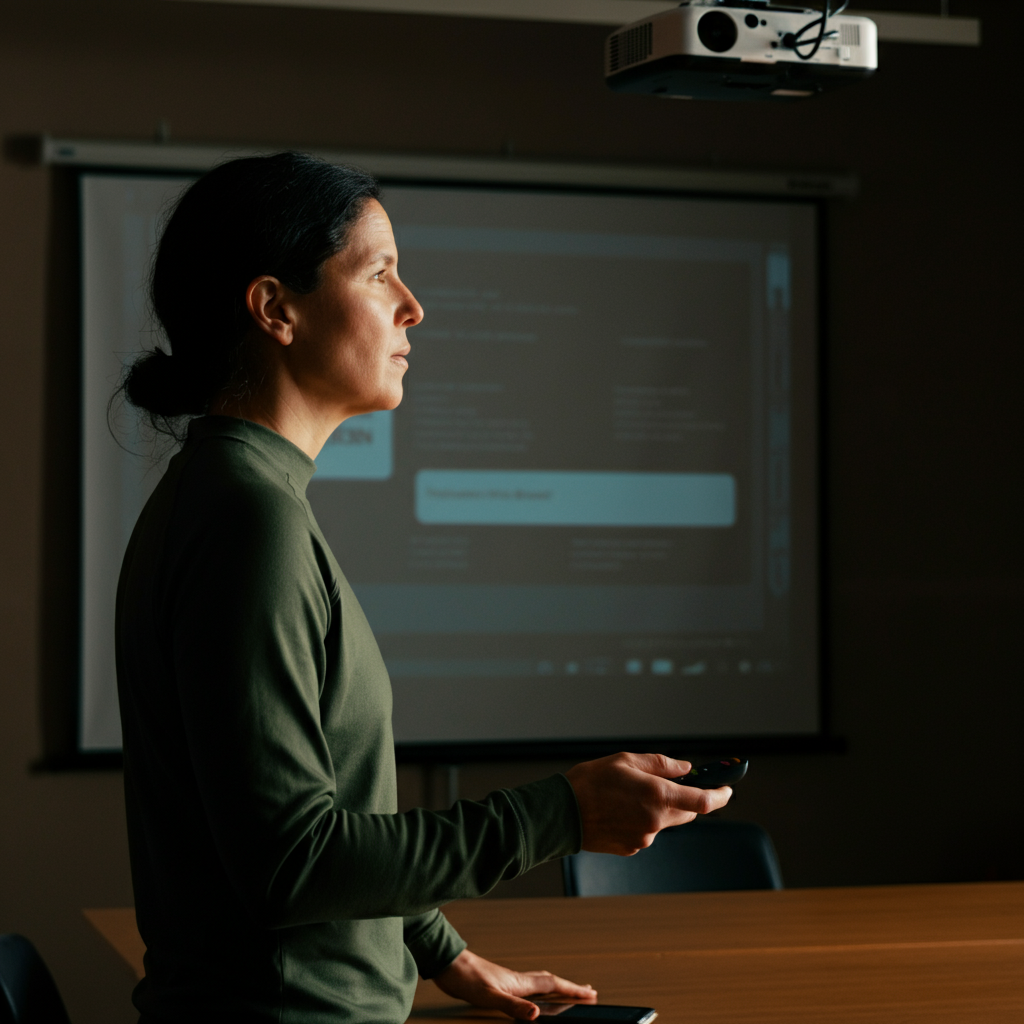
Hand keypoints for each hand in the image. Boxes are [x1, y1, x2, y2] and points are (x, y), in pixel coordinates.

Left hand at [433, 948, 596, 1019]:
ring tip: (567, 991)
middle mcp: (518, 980)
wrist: (448, 964)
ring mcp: (509, 982)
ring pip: (540, 984)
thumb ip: (513, 1005)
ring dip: (556, 987)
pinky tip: (531, 997)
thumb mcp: (490, 996)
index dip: (572, 989)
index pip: (553, 985)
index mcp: (520, 983)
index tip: (591, 993)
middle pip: (551, 982)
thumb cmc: (466, 978)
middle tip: (588, 991)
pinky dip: (538, 992)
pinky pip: (527, 988)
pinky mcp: (499, 985)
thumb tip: (536, 1013)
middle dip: (570, 987)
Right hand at [565, 751, 731, 855]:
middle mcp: (655, 821)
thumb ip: (661, 764)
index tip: (728, 789)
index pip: (703, 801)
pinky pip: (646, 832)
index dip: (720, 795)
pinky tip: (619, 809)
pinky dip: (641, 820)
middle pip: (687, 812)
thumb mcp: (626, 760)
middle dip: (686, 798)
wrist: (561, 813)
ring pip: (664, 822)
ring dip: (658, 808)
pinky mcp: (632, 848)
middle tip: (672, 784)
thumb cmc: (590, 782)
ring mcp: (644, 838)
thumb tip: (685, 769)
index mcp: (657, 795)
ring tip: (628, 794)